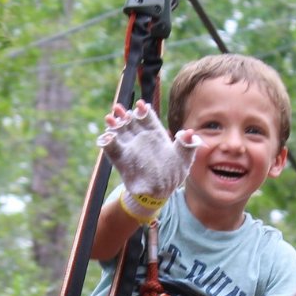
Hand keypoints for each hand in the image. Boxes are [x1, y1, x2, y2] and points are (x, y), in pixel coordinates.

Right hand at [99, 100, 196, 220]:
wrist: (160, 191)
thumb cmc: (174, 173)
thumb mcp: (184, 159)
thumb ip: (187, 144)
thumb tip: (189, 133)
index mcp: (155, 134)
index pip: (147, 118)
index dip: (143, 110)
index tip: (141, 105)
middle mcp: (141, 138)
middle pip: (130, 122)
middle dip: (123, 114)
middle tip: (117, 108)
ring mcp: (130, 148)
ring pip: (119, 132)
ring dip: (113, 125)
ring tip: (109, 118)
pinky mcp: (121, 161)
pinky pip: (113, 150)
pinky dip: (107, 143)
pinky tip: (105, 138)